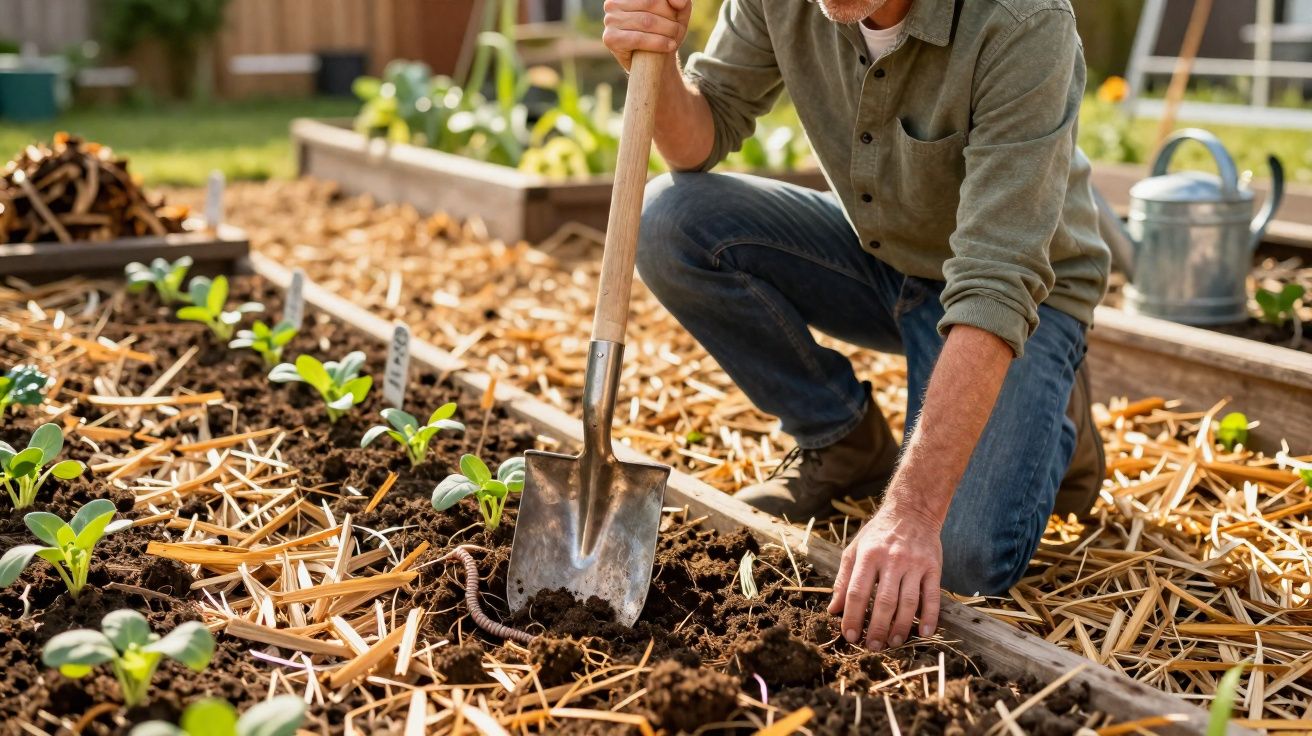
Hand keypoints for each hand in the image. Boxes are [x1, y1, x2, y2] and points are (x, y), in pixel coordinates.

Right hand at [602, 0, 691, 69]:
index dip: (667, 1)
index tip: (681, 8)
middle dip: (669, 16)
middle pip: (650, 3)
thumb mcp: (674, 11)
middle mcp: (613, 3)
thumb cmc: (663, 30)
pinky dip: (658, 42)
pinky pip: (638, 38)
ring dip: (667, 30)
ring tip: (675, 38)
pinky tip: (670, 46)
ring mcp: (609, 20)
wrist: (653, 60)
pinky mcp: (610, 38)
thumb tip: (679, 2)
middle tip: (678, 28)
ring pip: (646, 21)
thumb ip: (677, 0)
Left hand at [828, 499, 942, 649]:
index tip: (850, 635)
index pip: (857, 592)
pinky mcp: (933, 568)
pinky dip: (930, 617)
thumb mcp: (855, 550)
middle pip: (883, 601)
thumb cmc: (878, 534)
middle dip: (877, 628)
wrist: (912, 511)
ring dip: (901, 627)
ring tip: (893, 643)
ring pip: (908, 602)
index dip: (852, 616)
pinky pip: (932, 596)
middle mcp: (891, 560)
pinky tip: (924, 632)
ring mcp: (914, 564)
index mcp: (868, 555)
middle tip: (872, 646)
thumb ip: (843, 580)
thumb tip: (833, 610)